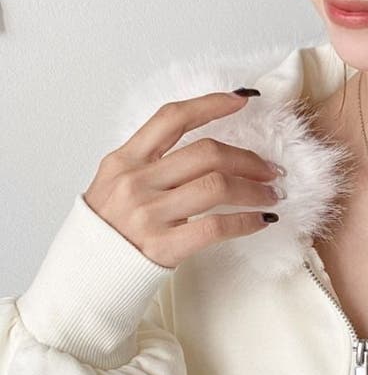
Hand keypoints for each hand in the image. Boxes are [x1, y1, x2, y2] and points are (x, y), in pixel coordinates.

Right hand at [83, 90, 284, 268]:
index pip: (172, 118)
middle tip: (271, 170)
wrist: (88, 274)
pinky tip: (262, 220)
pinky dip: (246, 221)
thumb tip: (205, 153)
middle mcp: (137, 182)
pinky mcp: (165, 246)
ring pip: (217, 186)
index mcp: (125, 160)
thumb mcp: (117, 185)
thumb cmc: (109, 230)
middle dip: (248, 159)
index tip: (242, 100)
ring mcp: (151, 214)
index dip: (211, 104)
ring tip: (272, 195)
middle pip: (206, 153)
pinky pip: (217, 227)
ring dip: (254, 189)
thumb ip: (151, 166)